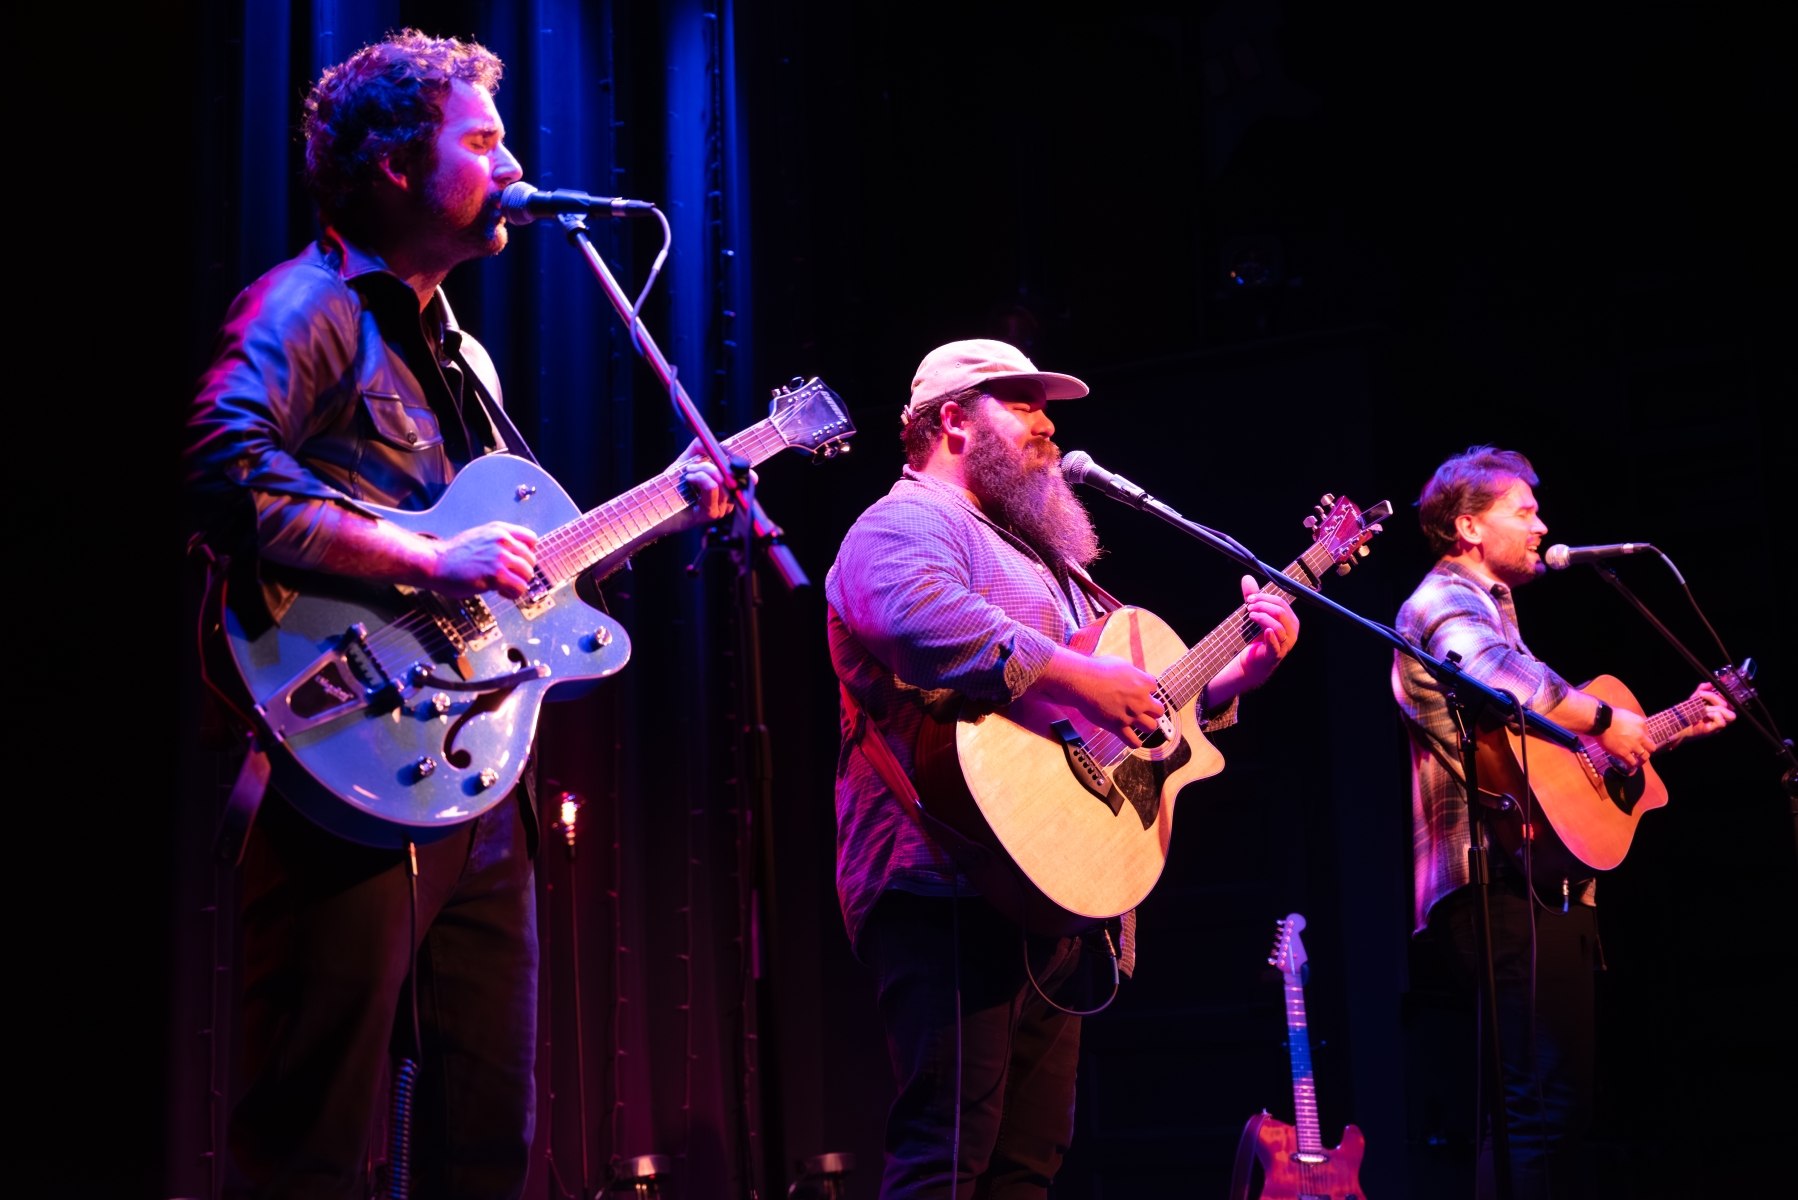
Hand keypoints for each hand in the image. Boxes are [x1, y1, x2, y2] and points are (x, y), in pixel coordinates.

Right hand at [427, 521, 538, 598]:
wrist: (435, 563)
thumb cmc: (454, 555)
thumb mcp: (480, 537)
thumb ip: (499, 542)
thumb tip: (517, 555)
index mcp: (499, 530)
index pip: (531, 539)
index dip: (527, 554)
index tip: (517, 563)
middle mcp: (502, 540)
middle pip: (531, 559)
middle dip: (521, 572)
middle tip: (507, 578)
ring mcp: (500, 557)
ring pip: (528, 574)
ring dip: (517, 583)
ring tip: (503, 586)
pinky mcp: (496, 574)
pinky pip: (520, 587)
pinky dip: (513, 593)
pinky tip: (500, 592)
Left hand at [667, 441, 748, 532]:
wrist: (658, 508)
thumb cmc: (673, 488)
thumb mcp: (686, 462)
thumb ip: (698, 448)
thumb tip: (706, 440)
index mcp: (727, 488)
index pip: (745, 475)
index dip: (739, 464)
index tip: (725, 455)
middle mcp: (729, 500)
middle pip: (732, 474)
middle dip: (710, 464)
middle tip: (693, 465)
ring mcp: (722, 508)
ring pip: (721, 479)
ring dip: (702, 470)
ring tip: (688, 473)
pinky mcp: (712, 513)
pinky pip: (713, 487)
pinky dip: (700, 478)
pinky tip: (689, 479)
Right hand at [1035, 647, 1165, 748]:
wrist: (1084, 682)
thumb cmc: (1099, 669)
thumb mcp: (1121, 664)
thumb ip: (1132, 673)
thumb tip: (1133, 676)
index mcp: (1143, 683)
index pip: (1154, 687)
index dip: (1147, 688)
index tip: (1139, 689)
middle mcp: (1141, 701)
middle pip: (1159, 710)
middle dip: (1152, 709)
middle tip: (1144, 708)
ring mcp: (1131, 715)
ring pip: (1151, 726)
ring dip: (1147, 724)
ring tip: (1140, 722)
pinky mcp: (1119, 726)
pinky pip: (1133, 741)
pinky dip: (1135, 742)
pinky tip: (1134, 739)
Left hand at [1231, 575, 1299, 687]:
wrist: (1250, 662)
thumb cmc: (1255, 638)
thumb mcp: (1254, 614)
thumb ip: (1253, 598)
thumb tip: (1246, 578)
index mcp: (1290, 620)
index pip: (1281, 603)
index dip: (1265, 598)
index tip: (1249, 598)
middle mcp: (1292, 631)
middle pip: (1280, 611)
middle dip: (1263, 605)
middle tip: (1248, 606)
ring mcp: (1286, 643)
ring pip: (1278, 625)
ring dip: (1262, 617)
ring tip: (1249, 615)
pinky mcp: (1276, 654)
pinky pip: (1277, 643)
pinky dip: (1271, 636)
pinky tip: (1264, 631)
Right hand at [1596, 704, 1656, 772]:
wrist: (1601, 721)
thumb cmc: (1611, 715)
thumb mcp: (1628, 714)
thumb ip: (1634, 722)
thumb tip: (1634, 728)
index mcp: (1641, 725)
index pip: (1649, 735)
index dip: (1645, 740)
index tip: (1640, 743)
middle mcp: (1640, 736)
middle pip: (1651, 748)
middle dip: (1648, 751)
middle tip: (1643, 753)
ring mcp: (1633, 746)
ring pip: (1644, 757)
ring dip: (1641, 760)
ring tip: (1637, 762)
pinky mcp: (1623, 753)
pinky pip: (1631, 762)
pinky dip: (1631, 765)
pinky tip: (1629, 767)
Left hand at [1679, 681, 1736, 740]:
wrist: (1678, 724)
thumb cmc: (1688, 712)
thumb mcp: (1695, 698)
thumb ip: (1702, 689)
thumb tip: (1710, 683)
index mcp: (1719, 708)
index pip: (1731, 700)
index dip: (1726, 693)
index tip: (1719, 685)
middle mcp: (1722, 716)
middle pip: (1730, 705)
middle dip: (1715, 698)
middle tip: (1702, 696)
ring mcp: (1718, 724)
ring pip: (1730, 715)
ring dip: (1717, 708)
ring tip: (1704, 708)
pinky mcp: (1713, 730)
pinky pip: (1722, 722)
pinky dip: (1715, 715)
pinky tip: (1706, 714)